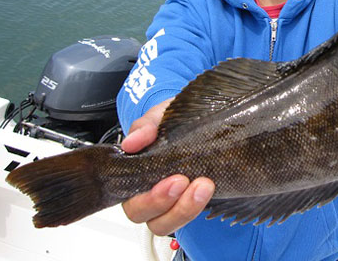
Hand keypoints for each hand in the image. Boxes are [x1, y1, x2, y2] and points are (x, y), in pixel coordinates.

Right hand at [120, 98, 214, 235]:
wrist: (203, 117)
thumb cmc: (175, 119)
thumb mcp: (161, 114)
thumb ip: (146, 125)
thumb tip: (131, 143)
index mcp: (134, 171)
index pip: (126, 195)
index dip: (147, 197)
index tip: (171, 180)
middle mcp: (147, 190)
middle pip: (142, 215)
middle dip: (163, 202)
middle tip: (183, 181)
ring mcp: (169, 199)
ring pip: (165, 223)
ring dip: (185, 209)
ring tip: (205, 186)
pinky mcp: (189, 201)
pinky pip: (188, 216)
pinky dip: (199, 206)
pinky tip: (211, 188)